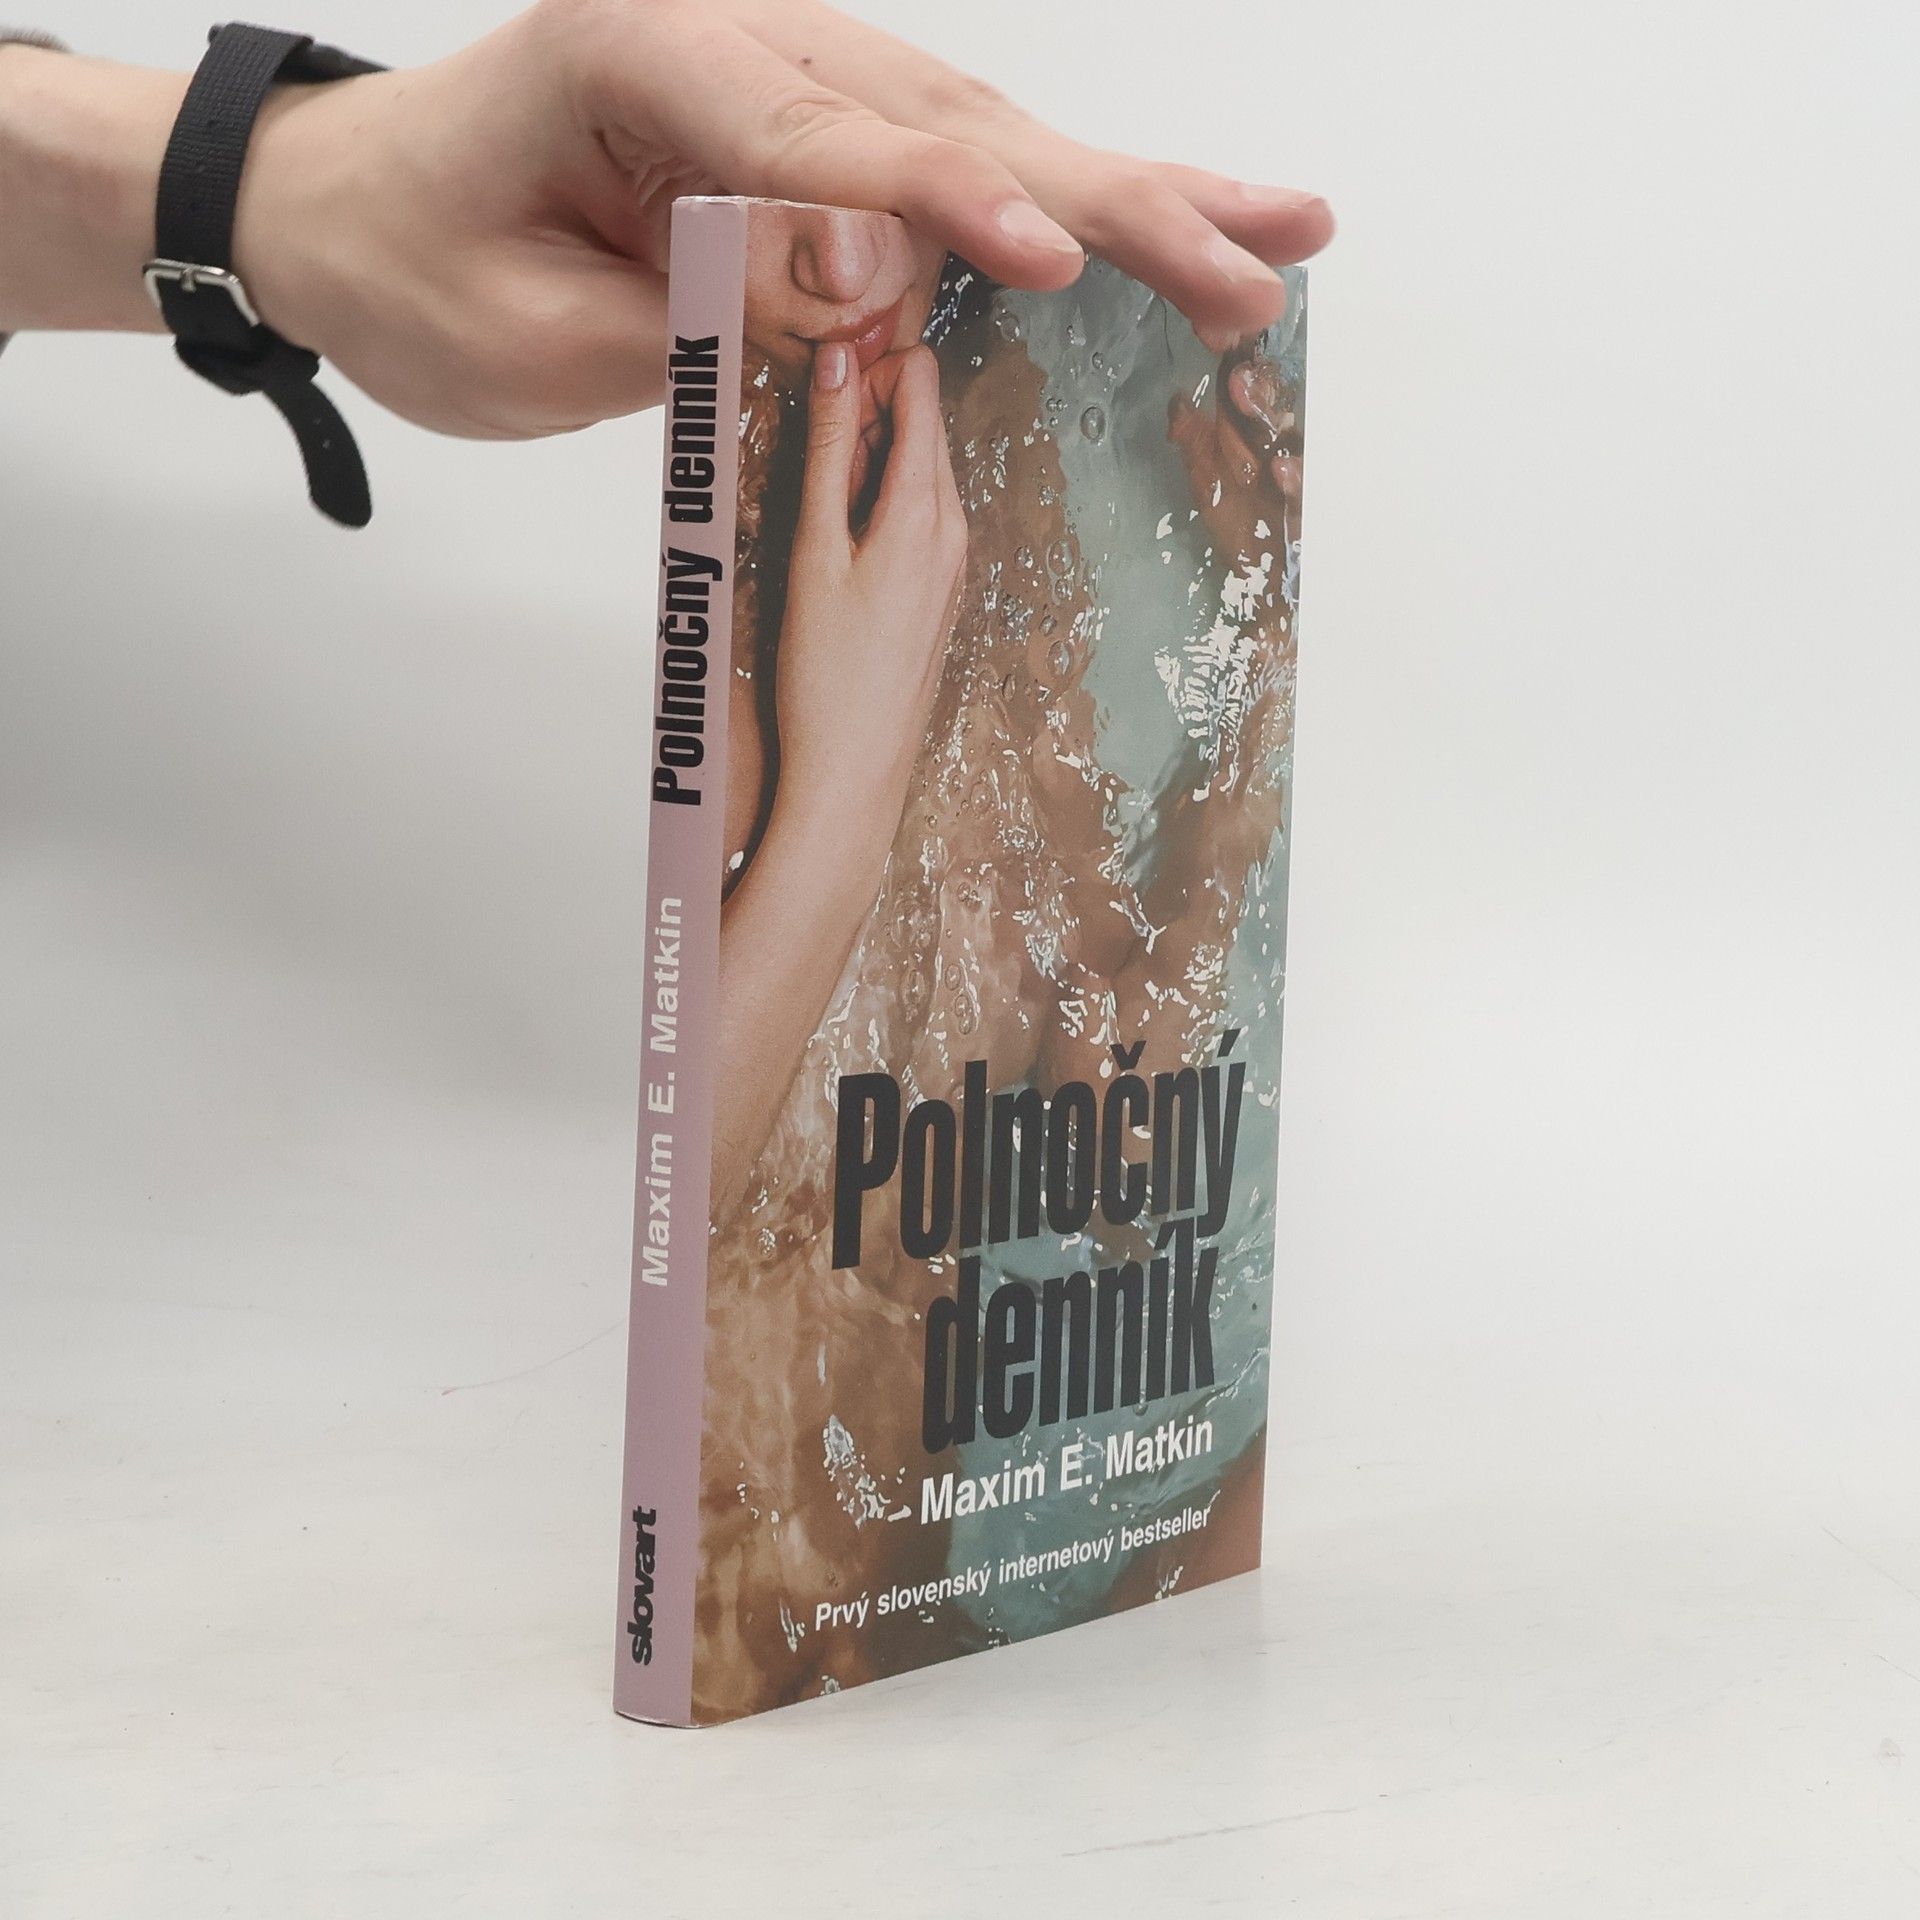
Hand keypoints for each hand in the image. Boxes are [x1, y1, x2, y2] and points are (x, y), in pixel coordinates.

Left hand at [228, 0, 1332, 436]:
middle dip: (1111, 203)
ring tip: (1273, 241)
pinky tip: (1168, 230)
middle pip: (952, 118)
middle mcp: (741, 42)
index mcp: (644, 60)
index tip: (1058, 266)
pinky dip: (1066, 210)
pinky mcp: (814, 133)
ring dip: (1132, 198)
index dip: (952, 206)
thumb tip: (876, 314)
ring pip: (984, 132)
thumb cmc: (421, 271)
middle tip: (1252, 266)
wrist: (353, 214)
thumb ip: (710, 326)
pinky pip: (955, 168)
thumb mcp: (538, 340)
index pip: (825, 142)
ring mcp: (790, 79)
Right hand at [772, 339, 964, 824]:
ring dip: (866, 462)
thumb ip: (826, 450)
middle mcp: (955, 526)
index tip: (820, 395)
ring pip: (918, 467)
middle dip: (864, 416)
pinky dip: (879, 502)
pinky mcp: (942, 587)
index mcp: (926, 508)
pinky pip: (919, 512)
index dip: (868, 371)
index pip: (920, 384)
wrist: (856, 766)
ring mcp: (954, 559)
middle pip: (922, 420)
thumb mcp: (815, 549)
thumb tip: (838, 366)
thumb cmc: (826, 673)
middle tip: (807, 458)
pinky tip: (840, 543)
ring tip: (818, 512)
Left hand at [1170, 345, 1303, 588]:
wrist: (1267, 586)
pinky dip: (1297, 481)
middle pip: (1279, 412)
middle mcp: (1284, 452)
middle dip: (1261, 394)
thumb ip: (1194, 444)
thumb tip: (1176, 402)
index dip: (1244, 374)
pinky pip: (1309, 492)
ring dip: (1279, 433)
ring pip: (1299, 446)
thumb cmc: (1243, 528)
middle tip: (1238, 381)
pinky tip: (1282, 471)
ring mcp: (1301, 481)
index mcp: (1260, 440)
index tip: (1228, 357)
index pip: (1256, 397)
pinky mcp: (1311, 512)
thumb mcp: (1210, 484)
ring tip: (1252, 410)